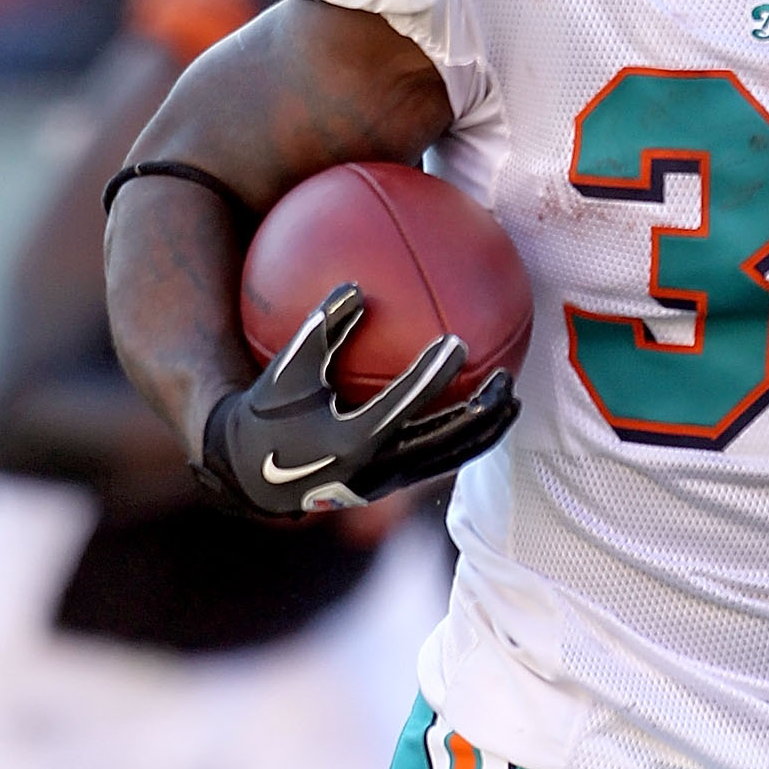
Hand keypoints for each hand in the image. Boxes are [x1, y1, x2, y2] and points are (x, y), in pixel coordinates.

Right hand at [197, 284, 516, 517]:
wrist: (256, 474)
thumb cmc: (271, 411)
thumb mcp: (288, 368)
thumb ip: (322, 328)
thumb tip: (356, 286)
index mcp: (351, 440)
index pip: (404, 405)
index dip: (433, 375)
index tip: (458, 342)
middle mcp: (377, 467)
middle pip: (445, 442)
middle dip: (481, 413)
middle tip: (506, 378)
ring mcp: (390, 480)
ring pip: (451, 459)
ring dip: (486, 432)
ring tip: (513, 401)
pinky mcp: (394, 483)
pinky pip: (441, 461)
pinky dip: (468, 439)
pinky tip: (485, 412)